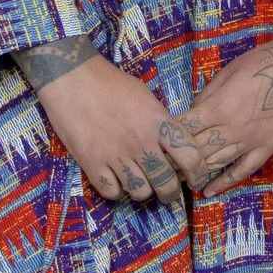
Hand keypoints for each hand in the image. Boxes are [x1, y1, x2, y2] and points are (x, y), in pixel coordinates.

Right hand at [20, 35, 185, 206]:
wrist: (73, 79)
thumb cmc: (112, 83)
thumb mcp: (147, 97)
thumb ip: (161, 122)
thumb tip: (171, 144)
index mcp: (159, 122)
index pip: (190, 156)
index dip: (198, 173)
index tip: (197, 180)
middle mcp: (141, 141)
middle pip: (166, 182)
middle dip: (170, 193)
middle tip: (168, 193)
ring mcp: (115, 154)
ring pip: (140, 192)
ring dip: (143, 192)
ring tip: (141, 184)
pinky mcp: (92, 163)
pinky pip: (111, 192)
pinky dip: (116, 190)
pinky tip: (117, 181)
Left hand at [157, 22, 272, 197]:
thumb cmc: (265, 62)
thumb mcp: (228, 71)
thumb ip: (206, 96)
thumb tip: (190, 114)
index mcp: (218, 107)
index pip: (182, 130)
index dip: (165, 138)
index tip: (153, 142)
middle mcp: (231, 129)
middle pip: (194, 151)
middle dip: (174, 159)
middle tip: (158, 165)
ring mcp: (250, 141)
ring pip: (214, 163)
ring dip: (193, 172)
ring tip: (175, 178)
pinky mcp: (266, 147)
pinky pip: (242, 170)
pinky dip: (224, 183)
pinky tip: (208, 191)